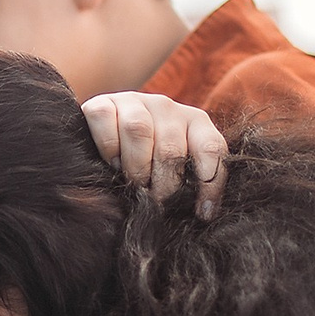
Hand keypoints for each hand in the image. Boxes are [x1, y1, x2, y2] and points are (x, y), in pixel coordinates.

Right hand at [80, 93, 225, 217]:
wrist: (104, 133)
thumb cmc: (148, 160)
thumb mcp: (176, 168)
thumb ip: (191, 181)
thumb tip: (204, 214)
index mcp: (195, 121)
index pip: (212, 148)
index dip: (209, 183)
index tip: (202, 214)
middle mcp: (167, 106)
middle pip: (171, 148)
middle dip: (163, 184)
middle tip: (156, 202)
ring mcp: (135, 101)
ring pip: (138, 130)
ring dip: (135, 167)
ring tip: (135, 185)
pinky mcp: (102, 103)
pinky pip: (106, 122)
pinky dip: (109, 148)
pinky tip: (112, 162)